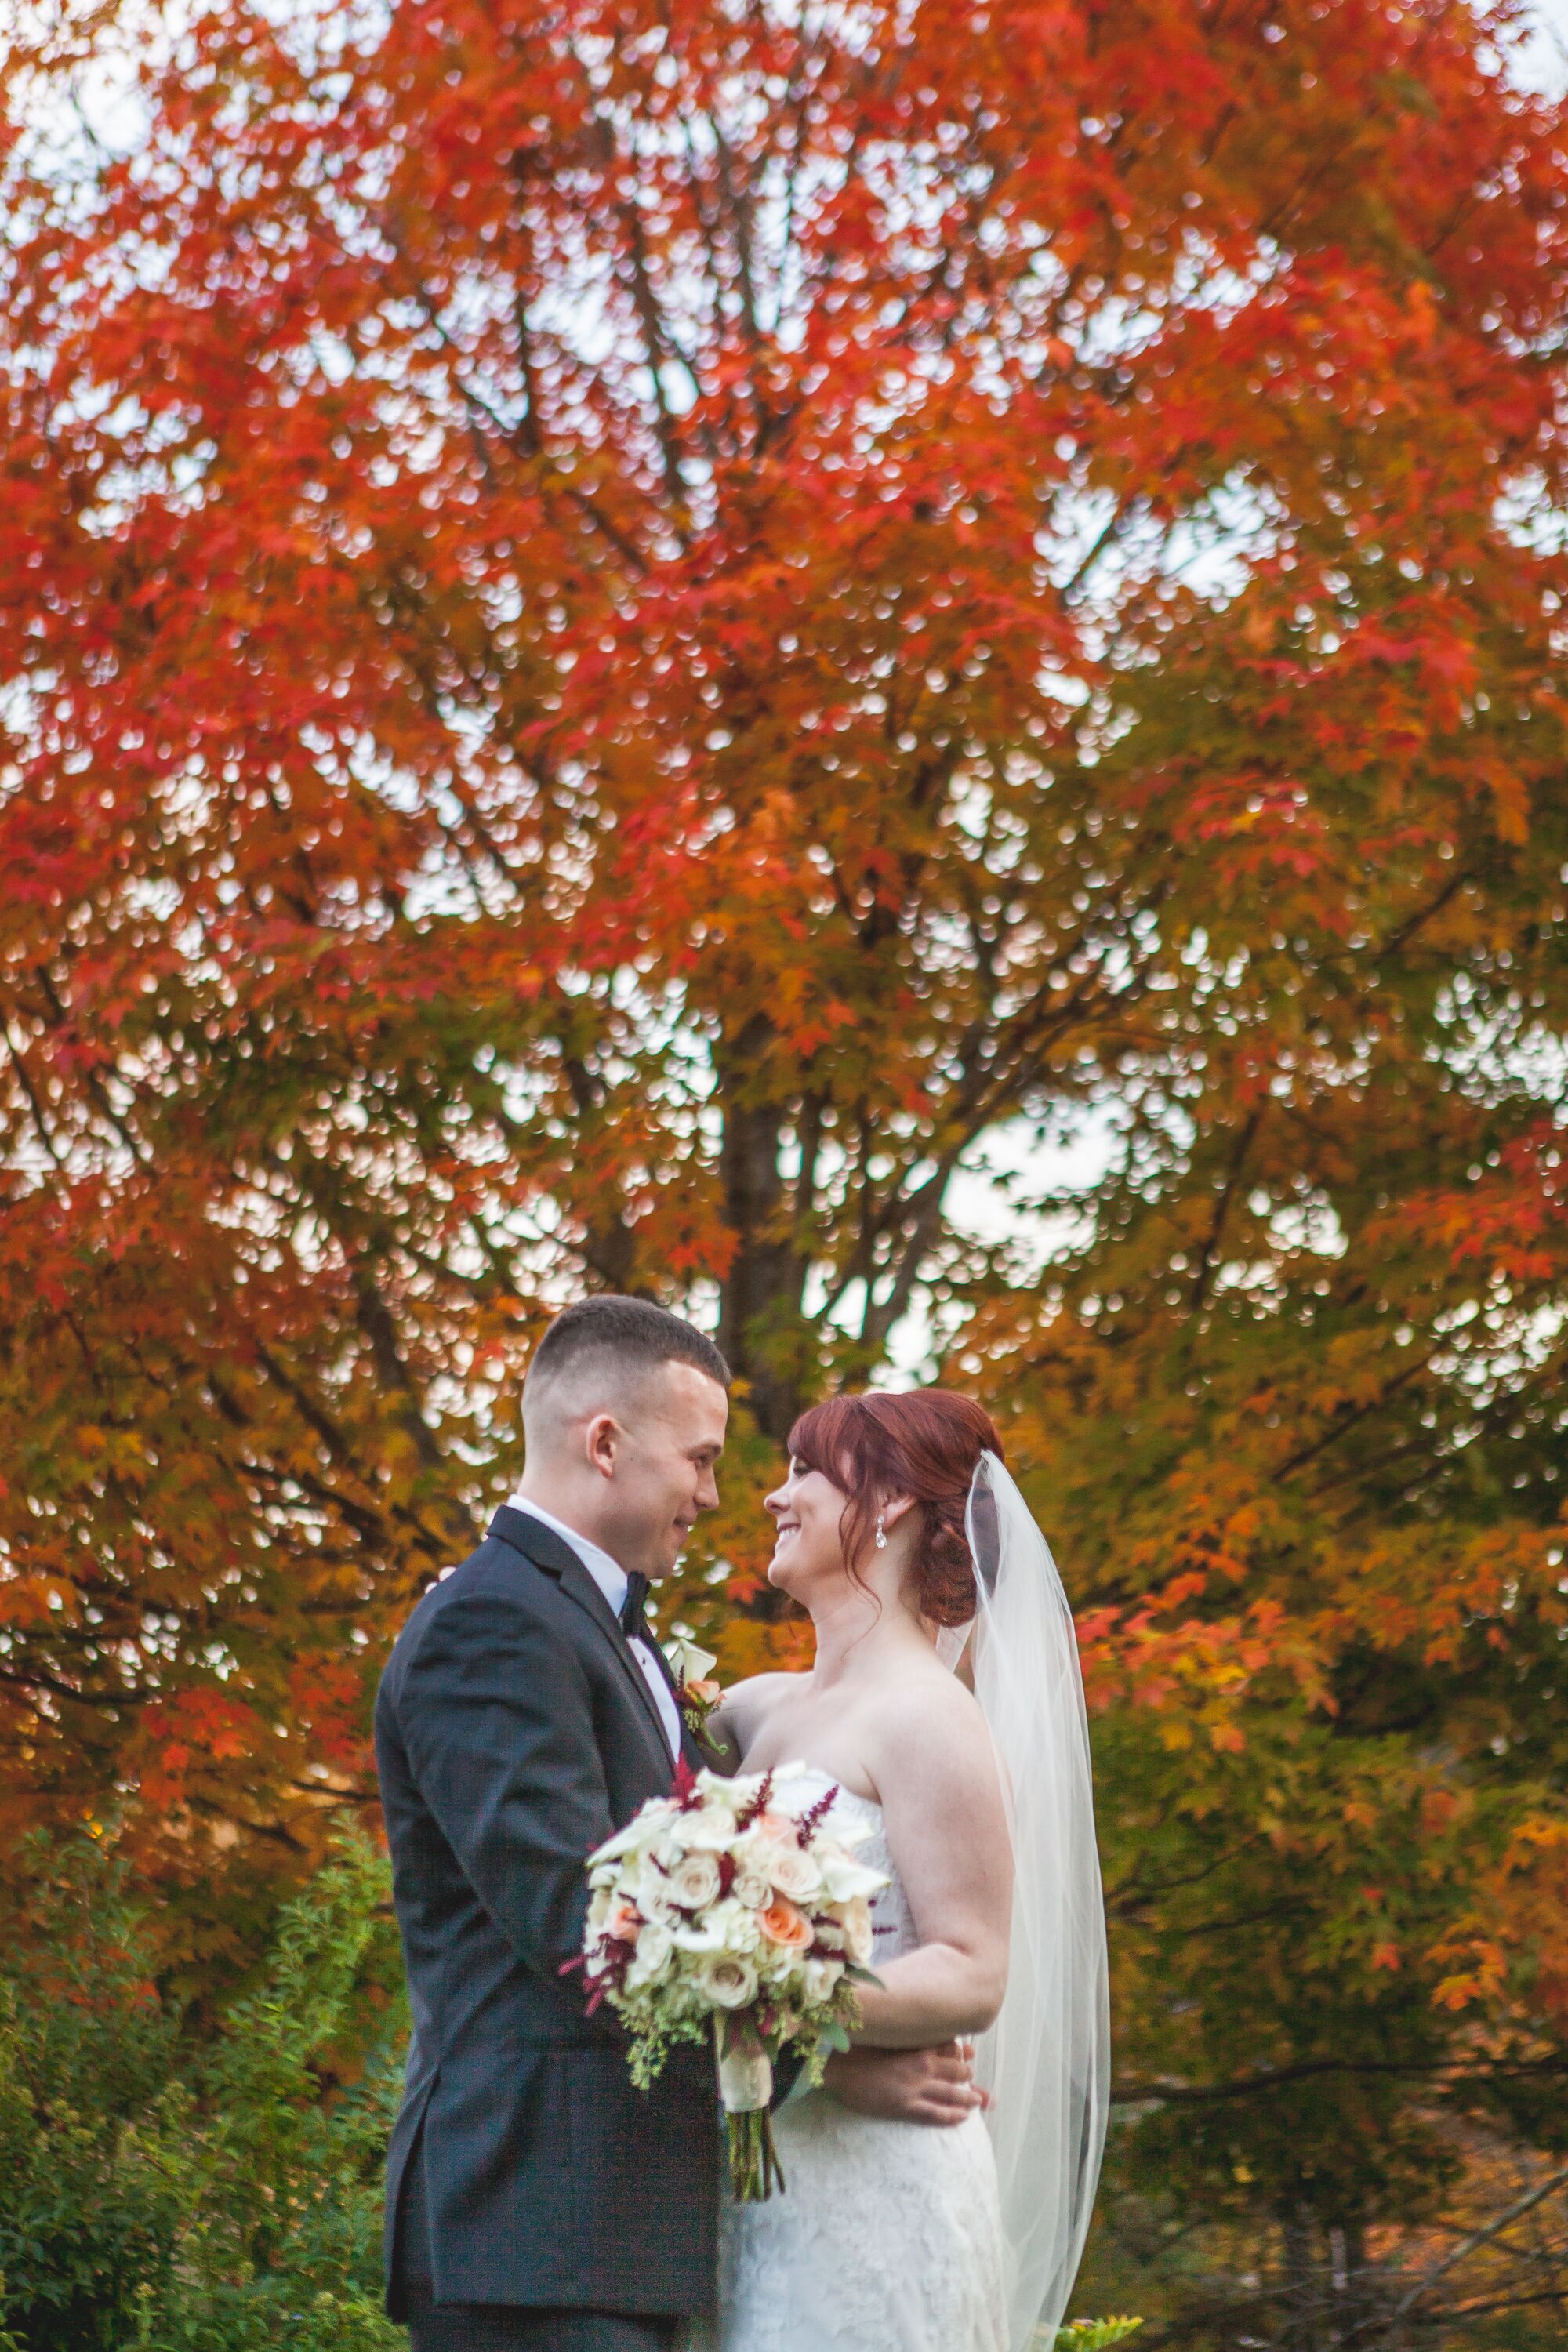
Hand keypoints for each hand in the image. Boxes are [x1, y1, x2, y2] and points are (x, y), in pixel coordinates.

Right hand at [823, 2039, 986, 2126]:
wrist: (837, 2066)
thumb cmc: (857, 2046)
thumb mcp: (884, 2033)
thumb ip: (904, 2032)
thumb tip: (916, 2028)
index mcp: (915, 2043)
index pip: (950, 2046)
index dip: (962, 2052)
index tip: (969, 2054)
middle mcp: (921, 2064)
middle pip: (956, 2070)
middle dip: (968, 2076)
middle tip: (974, 2080)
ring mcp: (915, 2086)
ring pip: (951, 2093)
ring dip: (968, 2098)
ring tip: (978, 2101)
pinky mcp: (905, 2106)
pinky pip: (936, 2113)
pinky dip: (952, 2116)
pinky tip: (962, 2118)